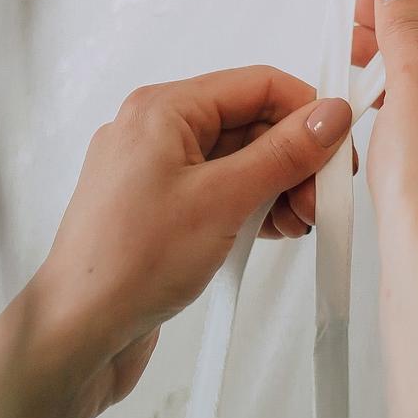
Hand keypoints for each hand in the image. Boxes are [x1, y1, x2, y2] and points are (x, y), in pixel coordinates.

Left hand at [34, 66, 352, 404]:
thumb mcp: (223, 200)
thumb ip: (283, 153)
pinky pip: (219, 190)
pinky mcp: (160, 209)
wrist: (75, 333)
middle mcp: (156, 130)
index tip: (342, 148)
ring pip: (238, 160)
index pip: (257, 85)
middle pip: (250, 122)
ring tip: (299, 224)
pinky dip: (251, 206)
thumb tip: (329, 116)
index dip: (306, 111)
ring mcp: (156, 171)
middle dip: (294, 158)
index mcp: (163, 109)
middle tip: (323, 200)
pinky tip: (273, 232)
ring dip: (277, 186)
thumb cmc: (129, 263)